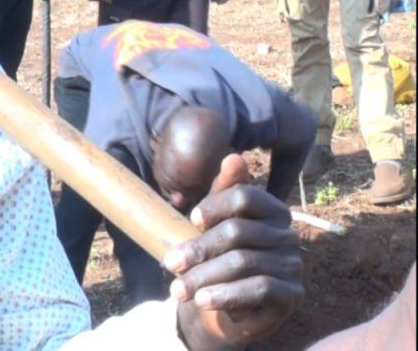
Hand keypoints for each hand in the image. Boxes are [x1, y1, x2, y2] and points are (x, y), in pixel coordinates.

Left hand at [165, 154, 302, 348]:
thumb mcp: (212, 225)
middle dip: (198, 249)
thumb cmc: (217, 256)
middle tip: (169, 264)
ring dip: (205, 277)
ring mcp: (293, 264)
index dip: (215, 205)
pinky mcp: (294, 293)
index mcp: (270, 209)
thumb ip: (221, 193)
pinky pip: (260, 288)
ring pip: (244, 262)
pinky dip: (227, 295)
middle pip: (238, 232)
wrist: (227, 306)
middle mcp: (287, 233)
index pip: (244, 196)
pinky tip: (203, 301)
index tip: (192, 219)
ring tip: (178, 290)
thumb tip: (234, 157)